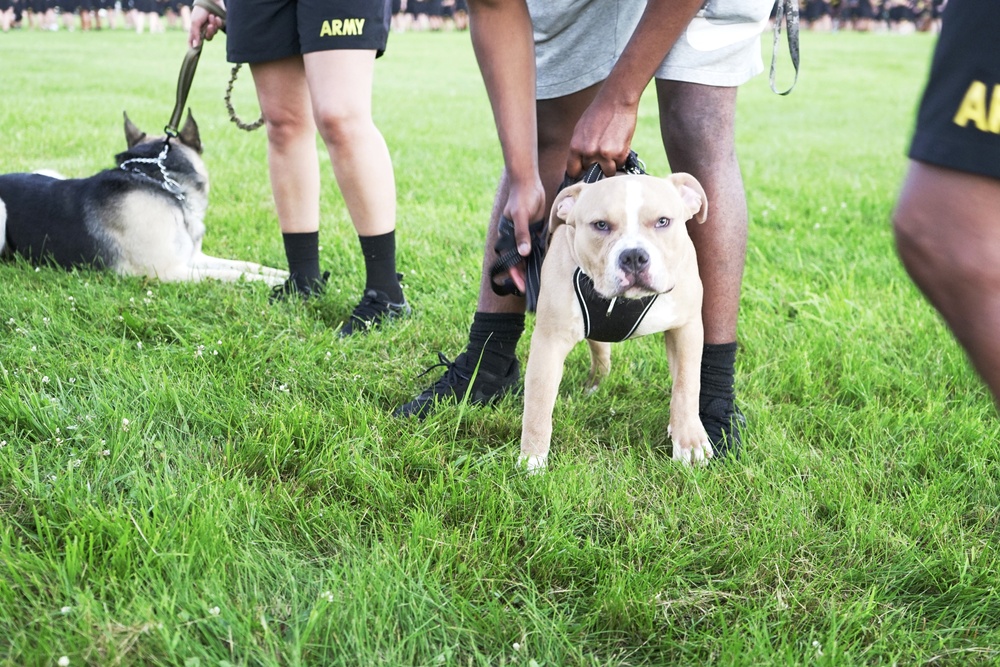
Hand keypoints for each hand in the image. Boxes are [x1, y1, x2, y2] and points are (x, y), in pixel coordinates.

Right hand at [189, 1, 224, 48]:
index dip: (194, 47)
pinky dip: (218, 22)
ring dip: (214, 25)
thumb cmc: (200, 10)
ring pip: (214, 33)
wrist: (210, 1)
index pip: (194, 41)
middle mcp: (204, 29)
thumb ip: (195, 34)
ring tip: (212, 17)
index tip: (195, 52)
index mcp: (196, 29)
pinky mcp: (219, 23)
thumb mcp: (195, 22)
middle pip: (208, 38)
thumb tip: (195, 46)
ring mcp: (212, 26)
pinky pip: (220, 27)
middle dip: (209, 32)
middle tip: (209, 26)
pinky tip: (216, 16)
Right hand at [501, 175, 545, 293]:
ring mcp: (524, 234)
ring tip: (535, 281)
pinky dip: (537, 255)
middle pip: (517, 261)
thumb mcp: (521, 216)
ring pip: (526, 255)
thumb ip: (521, 234)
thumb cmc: (521, 197)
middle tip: (528, 289)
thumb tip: (523, 253)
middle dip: (521, 275)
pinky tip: (542, 264)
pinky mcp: (533, 230)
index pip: (510, 260)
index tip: (520, 287)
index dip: (515, 274)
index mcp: (507, 236)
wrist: (528, 182)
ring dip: (529, 267)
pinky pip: (535, 246)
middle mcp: (514, 238)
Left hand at [565, 92, 638, 178]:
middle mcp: (588, 153)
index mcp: (576, 147)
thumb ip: (579, 149)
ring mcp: (604, 154)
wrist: (616, 101)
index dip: (579, 173)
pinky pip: (620, 164)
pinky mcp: (619, 153)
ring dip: (611, 165)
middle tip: (602, 154)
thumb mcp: (580, 130)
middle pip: (591, 173)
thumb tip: (579, 165)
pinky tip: (620, 144)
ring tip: (612, 151)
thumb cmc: (598, 113)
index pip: (573, 171)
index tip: (584, 172)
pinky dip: (621, 158)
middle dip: (596, 166)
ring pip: (608, 172)